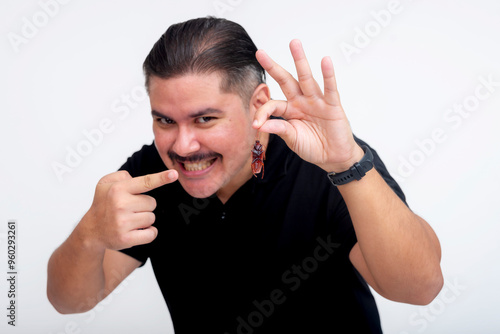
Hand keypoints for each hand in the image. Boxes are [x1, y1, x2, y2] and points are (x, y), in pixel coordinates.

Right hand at [80, 169, 177, 250]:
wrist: (91, 230)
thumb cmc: (103, 204)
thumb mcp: (105, 183)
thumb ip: (123, 176)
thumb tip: (140, 180)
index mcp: (118, 189)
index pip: (146, 182)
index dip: (162, 178)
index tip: (174, 174)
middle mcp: (120, 205)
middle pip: (152, 203)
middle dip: (144, 206)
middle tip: (128, 209)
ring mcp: (123, 223)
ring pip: (152, 218)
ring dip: (144, 219)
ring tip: (129, 219)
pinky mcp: (126, 239)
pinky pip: (151, 234)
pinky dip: (148, 233)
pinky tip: (137, 231)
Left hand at [253, 39, 363, 172]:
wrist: (333, 157)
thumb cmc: (312, 147)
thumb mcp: (292, 139)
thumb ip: (279, 129)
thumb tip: (260, 124)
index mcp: (290, 109)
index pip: (273, 105)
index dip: (263, 113)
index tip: (255, 125)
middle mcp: (301, 101)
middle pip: (286, 80)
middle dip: (274, 67)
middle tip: (261, 52)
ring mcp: (317, 101)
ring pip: (306, 78)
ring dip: (300, 61)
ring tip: (294, 44)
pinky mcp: (332, 106)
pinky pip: (330, 88)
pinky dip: (328, 75)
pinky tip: (325, 61)